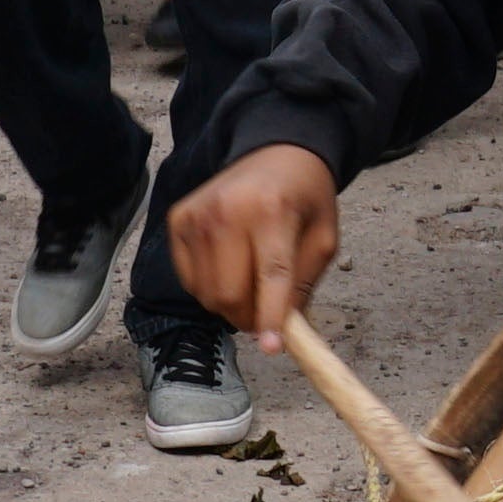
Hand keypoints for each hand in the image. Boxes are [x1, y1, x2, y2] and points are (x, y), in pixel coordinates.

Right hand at [167, 143, 342, 344]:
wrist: (275, 153)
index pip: (270, 275)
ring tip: (250, 285)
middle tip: (265, 317)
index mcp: (271, 210)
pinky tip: (229, 268)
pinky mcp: (179, 220)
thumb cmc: (303, 197)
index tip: (272, 348)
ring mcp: (197, 214)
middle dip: (249, 318)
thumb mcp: (323, 238)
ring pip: (206, 293)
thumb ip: (304, 284)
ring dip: (230, 305)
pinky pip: (189, 279)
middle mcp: (227, 210)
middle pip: (229, 293)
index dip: (271, 317)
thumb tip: (282, 331)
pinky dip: (209, 288)